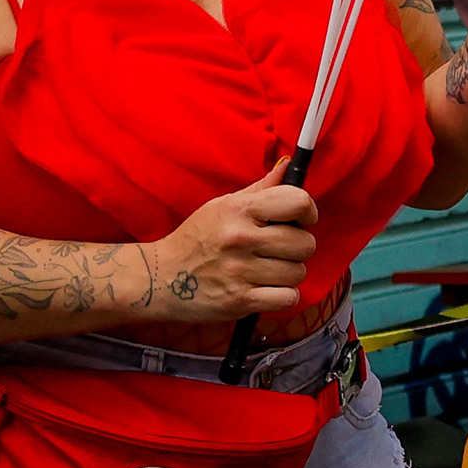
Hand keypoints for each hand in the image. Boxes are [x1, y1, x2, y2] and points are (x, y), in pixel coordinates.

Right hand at [145, 158, 317, 317]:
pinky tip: (266, 289)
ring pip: (298, 273)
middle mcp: (241, 238)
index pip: (297, 202)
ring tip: (266, 270)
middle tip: (278, 250)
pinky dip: (282, 296)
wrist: (159, 277)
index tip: (301, 220)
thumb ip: (261, 189)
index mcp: (239, 210)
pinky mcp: (240, 300)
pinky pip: (288, 298)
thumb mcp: (223, 206)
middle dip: (298, 248)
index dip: (308, 212)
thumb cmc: (196, 239)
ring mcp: (240, 271)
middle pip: (305, 244)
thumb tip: (288, 167)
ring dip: (288, 274)